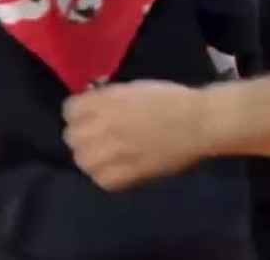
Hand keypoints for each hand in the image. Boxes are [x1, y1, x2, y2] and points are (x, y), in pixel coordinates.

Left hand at [63, 81, 208, 191]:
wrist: (198, 122)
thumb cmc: (171, 99)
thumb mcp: (133, 88)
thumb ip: (109, 97)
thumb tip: (94, 102)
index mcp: (106, 100)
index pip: (70, 110)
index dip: (80, 113)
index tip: (91, 116)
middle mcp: (103, 125)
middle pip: (72, 137)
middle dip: (84, 135)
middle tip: (100, 136)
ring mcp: (113, 151)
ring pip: (83, 160)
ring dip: (92, 157)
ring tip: (108, 156)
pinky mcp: (126, 174)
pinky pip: (102, 180)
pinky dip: (106, 176)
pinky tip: (119, 169)